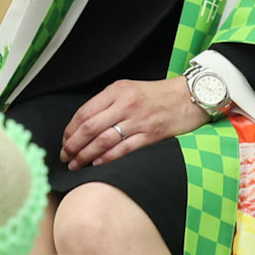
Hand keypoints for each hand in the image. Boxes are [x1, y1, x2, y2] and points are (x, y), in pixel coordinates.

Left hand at [60, 78, 207, 168]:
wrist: (190, 96)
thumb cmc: (158, 95)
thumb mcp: (130, 89)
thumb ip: (108, 102)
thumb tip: (85, 124)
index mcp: (117, 91)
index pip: (84, 112)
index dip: (70, 130)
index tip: (64, 142)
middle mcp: (125, 104)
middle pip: (90, 128)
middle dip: (73, 146)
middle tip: (65, 157)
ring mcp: (138, 120)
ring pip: (103, 141)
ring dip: (85, 155)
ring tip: (76, 165)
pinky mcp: (151, 135)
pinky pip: (123, 149)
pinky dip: (107, 158)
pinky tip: (97, 164)